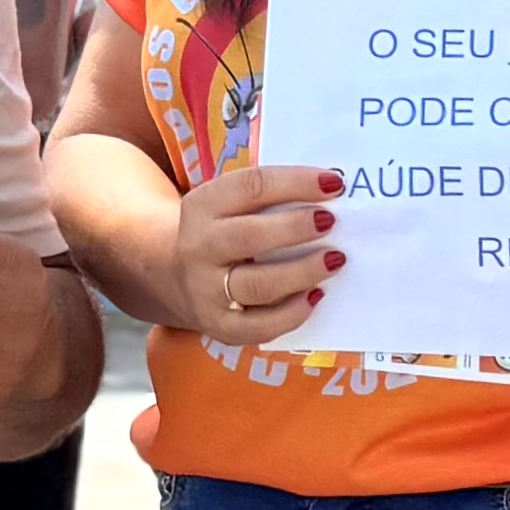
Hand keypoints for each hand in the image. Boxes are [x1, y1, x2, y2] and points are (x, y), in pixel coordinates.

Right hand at [172, 160, 339, 348]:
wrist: (174, 276)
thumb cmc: (223, 231)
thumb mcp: (229, 204)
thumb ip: (269, 198)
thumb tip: (330, 193)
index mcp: (202, 206)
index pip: (250, 187)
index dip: (295, 183)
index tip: (334, 183)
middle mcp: (198, 248)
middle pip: (249, 236)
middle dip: (295, 227)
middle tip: (331, 222)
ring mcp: (206, 291)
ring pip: (259, 285)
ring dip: (303, 271)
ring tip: (335, 259)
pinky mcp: (220, 326)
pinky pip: (261, 326)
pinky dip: (294, 313)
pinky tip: (316, 295)